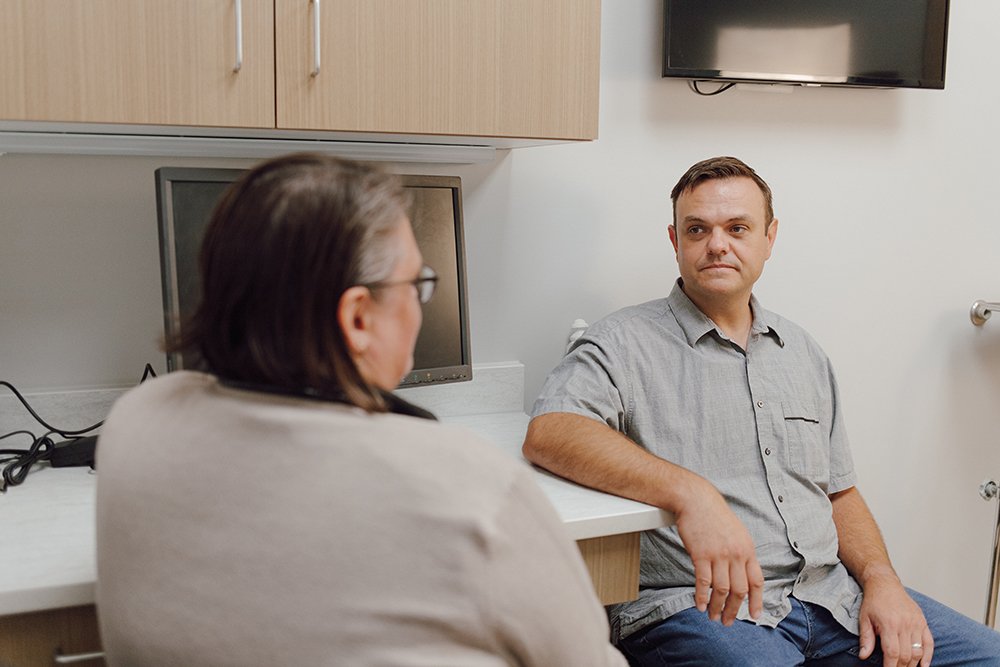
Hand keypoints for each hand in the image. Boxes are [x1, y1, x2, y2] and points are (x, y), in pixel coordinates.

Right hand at [673, 476, 763, 624]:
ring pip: (722, 589)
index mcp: (747, 549)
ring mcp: (719, 555)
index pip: (756, 581)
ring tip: (713, 616)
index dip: (756, 601)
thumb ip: (741, 553)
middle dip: (734, 609)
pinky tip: (700, 605)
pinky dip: (702, 596)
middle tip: (727, 621)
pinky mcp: (701, 554)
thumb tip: (741, 574)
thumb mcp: (736, 533)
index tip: (754, 615)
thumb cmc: (714, 515)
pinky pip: (704, 581)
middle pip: (739, 590)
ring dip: (718, 607)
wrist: (696, 500)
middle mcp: (736, 554)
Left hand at [858, 569, 933, 666]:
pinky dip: (928, 656)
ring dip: (913, 664)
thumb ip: (866, 639)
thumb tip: (863, 656)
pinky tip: (924, 666)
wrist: (885, 584)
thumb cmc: (874, 601)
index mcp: (889, 624)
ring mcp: (916, 623)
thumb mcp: (864, 619)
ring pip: (918, 651)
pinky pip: (929, 642)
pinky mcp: (922, 621)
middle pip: (906, 654)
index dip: (891, 666)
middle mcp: (905, 624)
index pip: (892, 652)